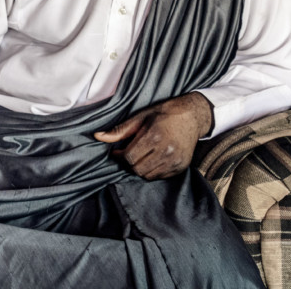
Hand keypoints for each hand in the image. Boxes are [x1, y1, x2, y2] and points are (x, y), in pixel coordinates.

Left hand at [93, 92, 213, 179]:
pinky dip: (152, 171)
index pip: (129, 157)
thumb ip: (120, 130)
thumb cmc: (164, 113)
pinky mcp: (181, 167)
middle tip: (129, 153)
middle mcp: (166, 151)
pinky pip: (160, 176)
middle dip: (129, 163)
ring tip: (141, 155)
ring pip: (148, 176)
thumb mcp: (141, 116)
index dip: (120, 155)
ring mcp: (175, 161)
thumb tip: (98, 136)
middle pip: (137, 169)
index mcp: (154, 136)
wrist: (192, 116)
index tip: (118, 151)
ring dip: (140, 168)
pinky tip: (153, 158)